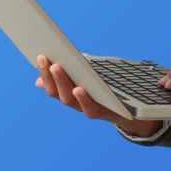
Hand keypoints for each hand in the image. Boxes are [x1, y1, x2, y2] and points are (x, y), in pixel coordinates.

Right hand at [35, 55, 163, 137]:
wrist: (133, 115)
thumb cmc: (108, 93)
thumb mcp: (89, 80)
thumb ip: (69, 77)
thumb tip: (38, 81)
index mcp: (72, 94)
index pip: (53, 85)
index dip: (44, 73)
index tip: (38, 55)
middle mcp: (77, 104)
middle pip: (58, 92)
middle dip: (49, 75)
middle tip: (44, 58)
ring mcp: (89, 109)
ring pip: (69, 100)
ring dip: (62, 83)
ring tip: (57, 67)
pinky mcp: (104, 113)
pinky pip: (90, 108)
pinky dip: (83, 99)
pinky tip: (78, 88)